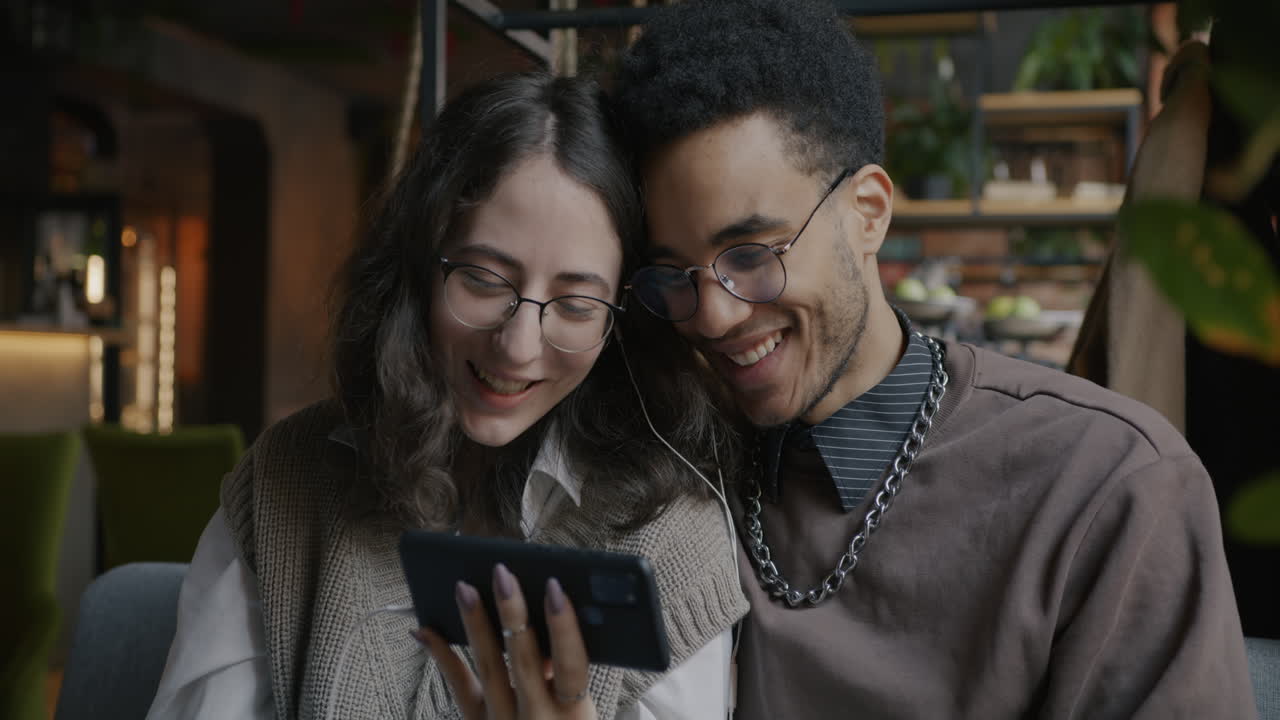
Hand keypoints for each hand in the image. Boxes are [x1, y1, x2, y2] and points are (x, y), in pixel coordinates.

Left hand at [417, 564, 597, 719]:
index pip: (573, 666)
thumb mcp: (585, 716)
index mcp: (575, 718)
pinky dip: (443, 658)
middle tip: (502, 575)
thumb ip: (568, 676)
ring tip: (463, 588)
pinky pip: (460, 691)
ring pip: (487, 671)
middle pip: (523, 661)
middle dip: (512, 614)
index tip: (554, 589)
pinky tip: (426, 630)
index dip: (564, 627)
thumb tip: (548, 629)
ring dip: (474, 627)